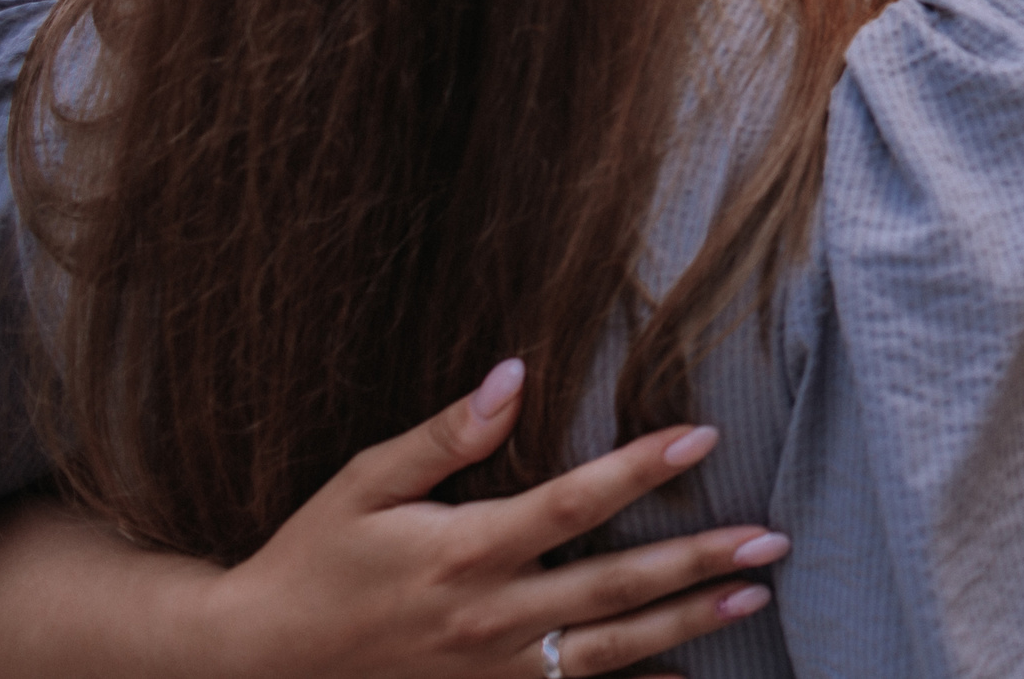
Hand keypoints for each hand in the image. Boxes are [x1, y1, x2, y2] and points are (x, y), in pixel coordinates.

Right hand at [201, 360, 781, 678]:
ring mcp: (490, 671)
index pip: (572, 503)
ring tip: (753, 597)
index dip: (641, 469)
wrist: (253, 663)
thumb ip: (446, 434)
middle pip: (612, 587)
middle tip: (770, 539)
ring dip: (686, 623)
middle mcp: (487, 616)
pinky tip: (688, 678)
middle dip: (696, 560)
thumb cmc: (310, 559)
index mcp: (462, 550)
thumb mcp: (365, 485)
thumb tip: (514, 374)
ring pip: (608, 651)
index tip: (705, 437)